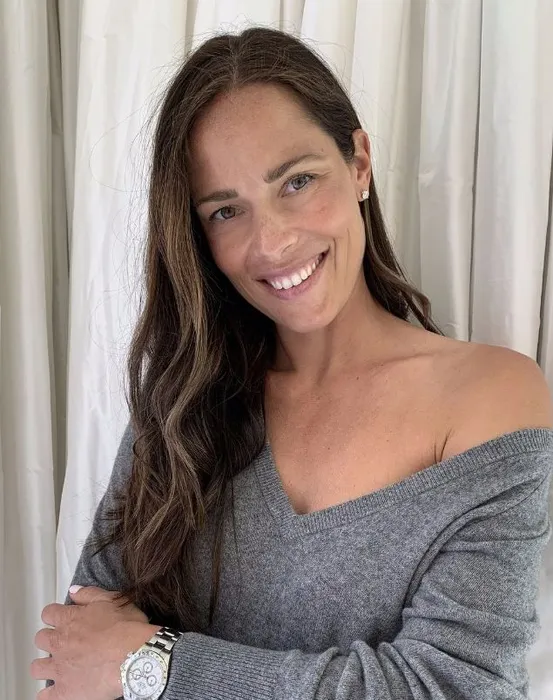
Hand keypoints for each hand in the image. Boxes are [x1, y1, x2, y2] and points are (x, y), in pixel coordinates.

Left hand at [31, 585, 161, 699]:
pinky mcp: (64, 692)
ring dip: (44, 666)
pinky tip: (56, 692)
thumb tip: (74, 591)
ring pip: (37, 667)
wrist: (135, 656)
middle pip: (41, 639)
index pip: (49, 613)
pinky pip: (44, 697)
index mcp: (70, 620)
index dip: (54, 615)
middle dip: (49, 639)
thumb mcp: (113, 600)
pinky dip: (48, 695)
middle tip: (62, 642)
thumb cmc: (127, 629)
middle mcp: (60, 643)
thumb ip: (89, 594)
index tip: (61, 618)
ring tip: (57, 667)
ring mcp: (60, 669)